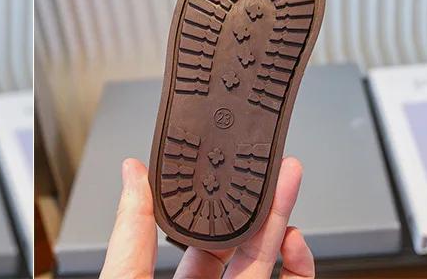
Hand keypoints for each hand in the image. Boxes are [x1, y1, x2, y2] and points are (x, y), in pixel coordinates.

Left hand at [100, 157, 313, 278]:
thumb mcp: (125, 277)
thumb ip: (130, 230)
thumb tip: (131, 172)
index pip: (194, 238)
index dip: (211, 200)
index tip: (222, 166)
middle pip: (238, 243)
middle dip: (257, 199)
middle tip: (270, 160)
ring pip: (266, 261)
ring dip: (282, 221)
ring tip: (287, 183)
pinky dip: (302, 268)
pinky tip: (296, 239)